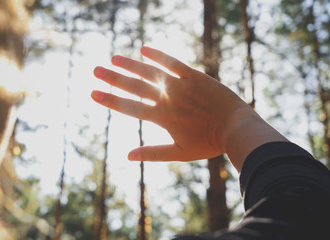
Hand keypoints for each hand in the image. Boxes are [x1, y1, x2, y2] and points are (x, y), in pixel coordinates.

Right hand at [91, 46, 285, 170]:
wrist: (236, 128)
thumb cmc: (209, 144)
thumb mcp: (180, 154)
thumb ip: (152, 153)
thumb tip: (127, 156)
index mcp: (162, 117)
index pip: (130, 107)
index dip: (110, 100)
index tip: (93, 93)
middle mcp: (167, 99)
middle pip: (135, 86)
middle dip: (113, 79)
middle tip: (95, 70)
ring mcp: (180, 85)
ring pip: (150, 72)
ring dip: (130, 65)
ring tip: (113, 58)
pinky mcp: (194, 76)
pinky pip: (173, 63)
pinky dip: (158, 56)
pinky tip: (144, 49)